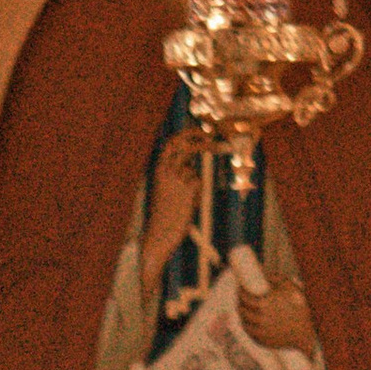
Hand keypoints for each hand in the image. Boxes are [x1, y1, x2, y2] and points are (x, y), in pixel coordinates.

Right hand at [141, 133, 209, 292]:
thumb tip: (192, 165)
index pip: (172, 144)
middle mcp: (166, 172)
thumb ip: (175, 176)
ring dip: (193, 184)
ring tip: (183, 202)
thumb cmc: (162, 217)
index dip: (186, 134)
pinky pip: (198, 183)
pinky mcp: (187, 190)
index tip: (200, 132)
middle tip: (212, 139)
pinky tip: (186, 207)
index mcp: (158, 171)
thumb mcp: (165, 192)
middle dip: (201, 140)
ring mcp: (177, 180)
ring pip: (193, 170)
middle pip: (186, 146)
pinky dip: (195, 194)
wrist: (158, 237)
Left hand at [237, 272, 316, 355]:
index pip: (245, 297)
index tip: (240, 287)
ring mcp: (261, 332)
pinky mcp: (264, 342)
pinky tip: (250, 322)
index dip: (240, 291)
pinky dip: (248, 327)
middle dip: (239, 303)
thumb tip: (262, 271)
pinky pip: (251, 334)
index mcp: (264, 304)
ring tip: (244, 309)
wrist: (310, 329)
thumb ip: (274, 278)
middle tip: (241, 298)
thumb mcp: (289, 286)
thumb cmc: (300, 305)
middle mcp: (260, 319)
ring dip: (242, 316)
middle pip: (242, 311)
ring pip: (245, 324)